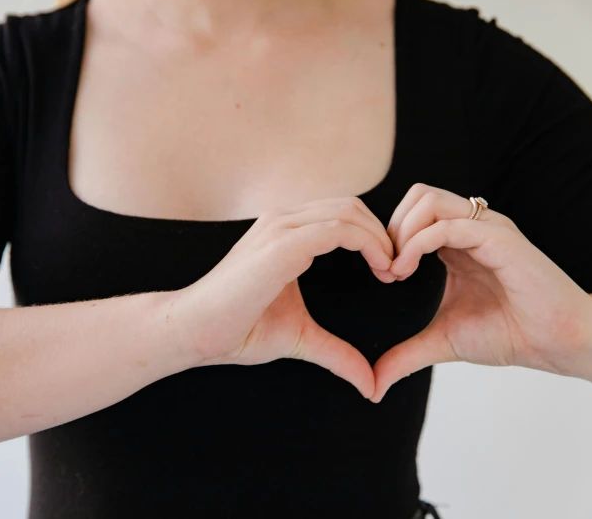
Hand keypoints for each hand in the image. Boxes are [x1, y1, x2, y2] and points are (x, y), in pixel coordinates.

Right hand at [171, 197, 394, 398]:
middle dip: (382, 233)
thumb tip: (369, 384)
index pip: (340, 214)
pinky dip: (369, 244)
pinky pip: (338, 229)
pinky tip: (381, 269)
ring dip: (380, 238)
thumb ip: (336, 352)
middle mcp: (282, 221)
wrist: (194, 331)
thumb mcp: (299, 337)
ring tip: (392, 271)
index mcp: (284, 232)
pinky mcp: (281, 244)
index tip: (389, 271)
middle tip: (397, 270)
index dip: (372, 236)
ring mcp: (280, 227)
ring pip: (349, 212)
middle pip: (350, 206)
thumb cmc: (237, 329)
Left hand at [371, 184, 591, 401]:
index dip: (388, 237)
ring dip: (401, 232)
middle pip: (417, 195)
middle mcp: (471, 227)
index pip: (412, 212)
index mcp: (457, 241)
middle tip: (386, 268)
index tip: (383, 275)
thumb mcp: (443, 341)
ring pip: (429, 201)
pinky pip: (449, 225)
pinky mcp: (500, 239)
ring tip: (397, 269)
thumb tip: (375, 385)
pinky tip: (407, 270)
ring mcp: (486, 229)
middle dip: (390, 228)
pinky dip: (418, 243)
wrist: (557, 344)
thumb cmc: (509, 334)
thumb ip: (406, 355)